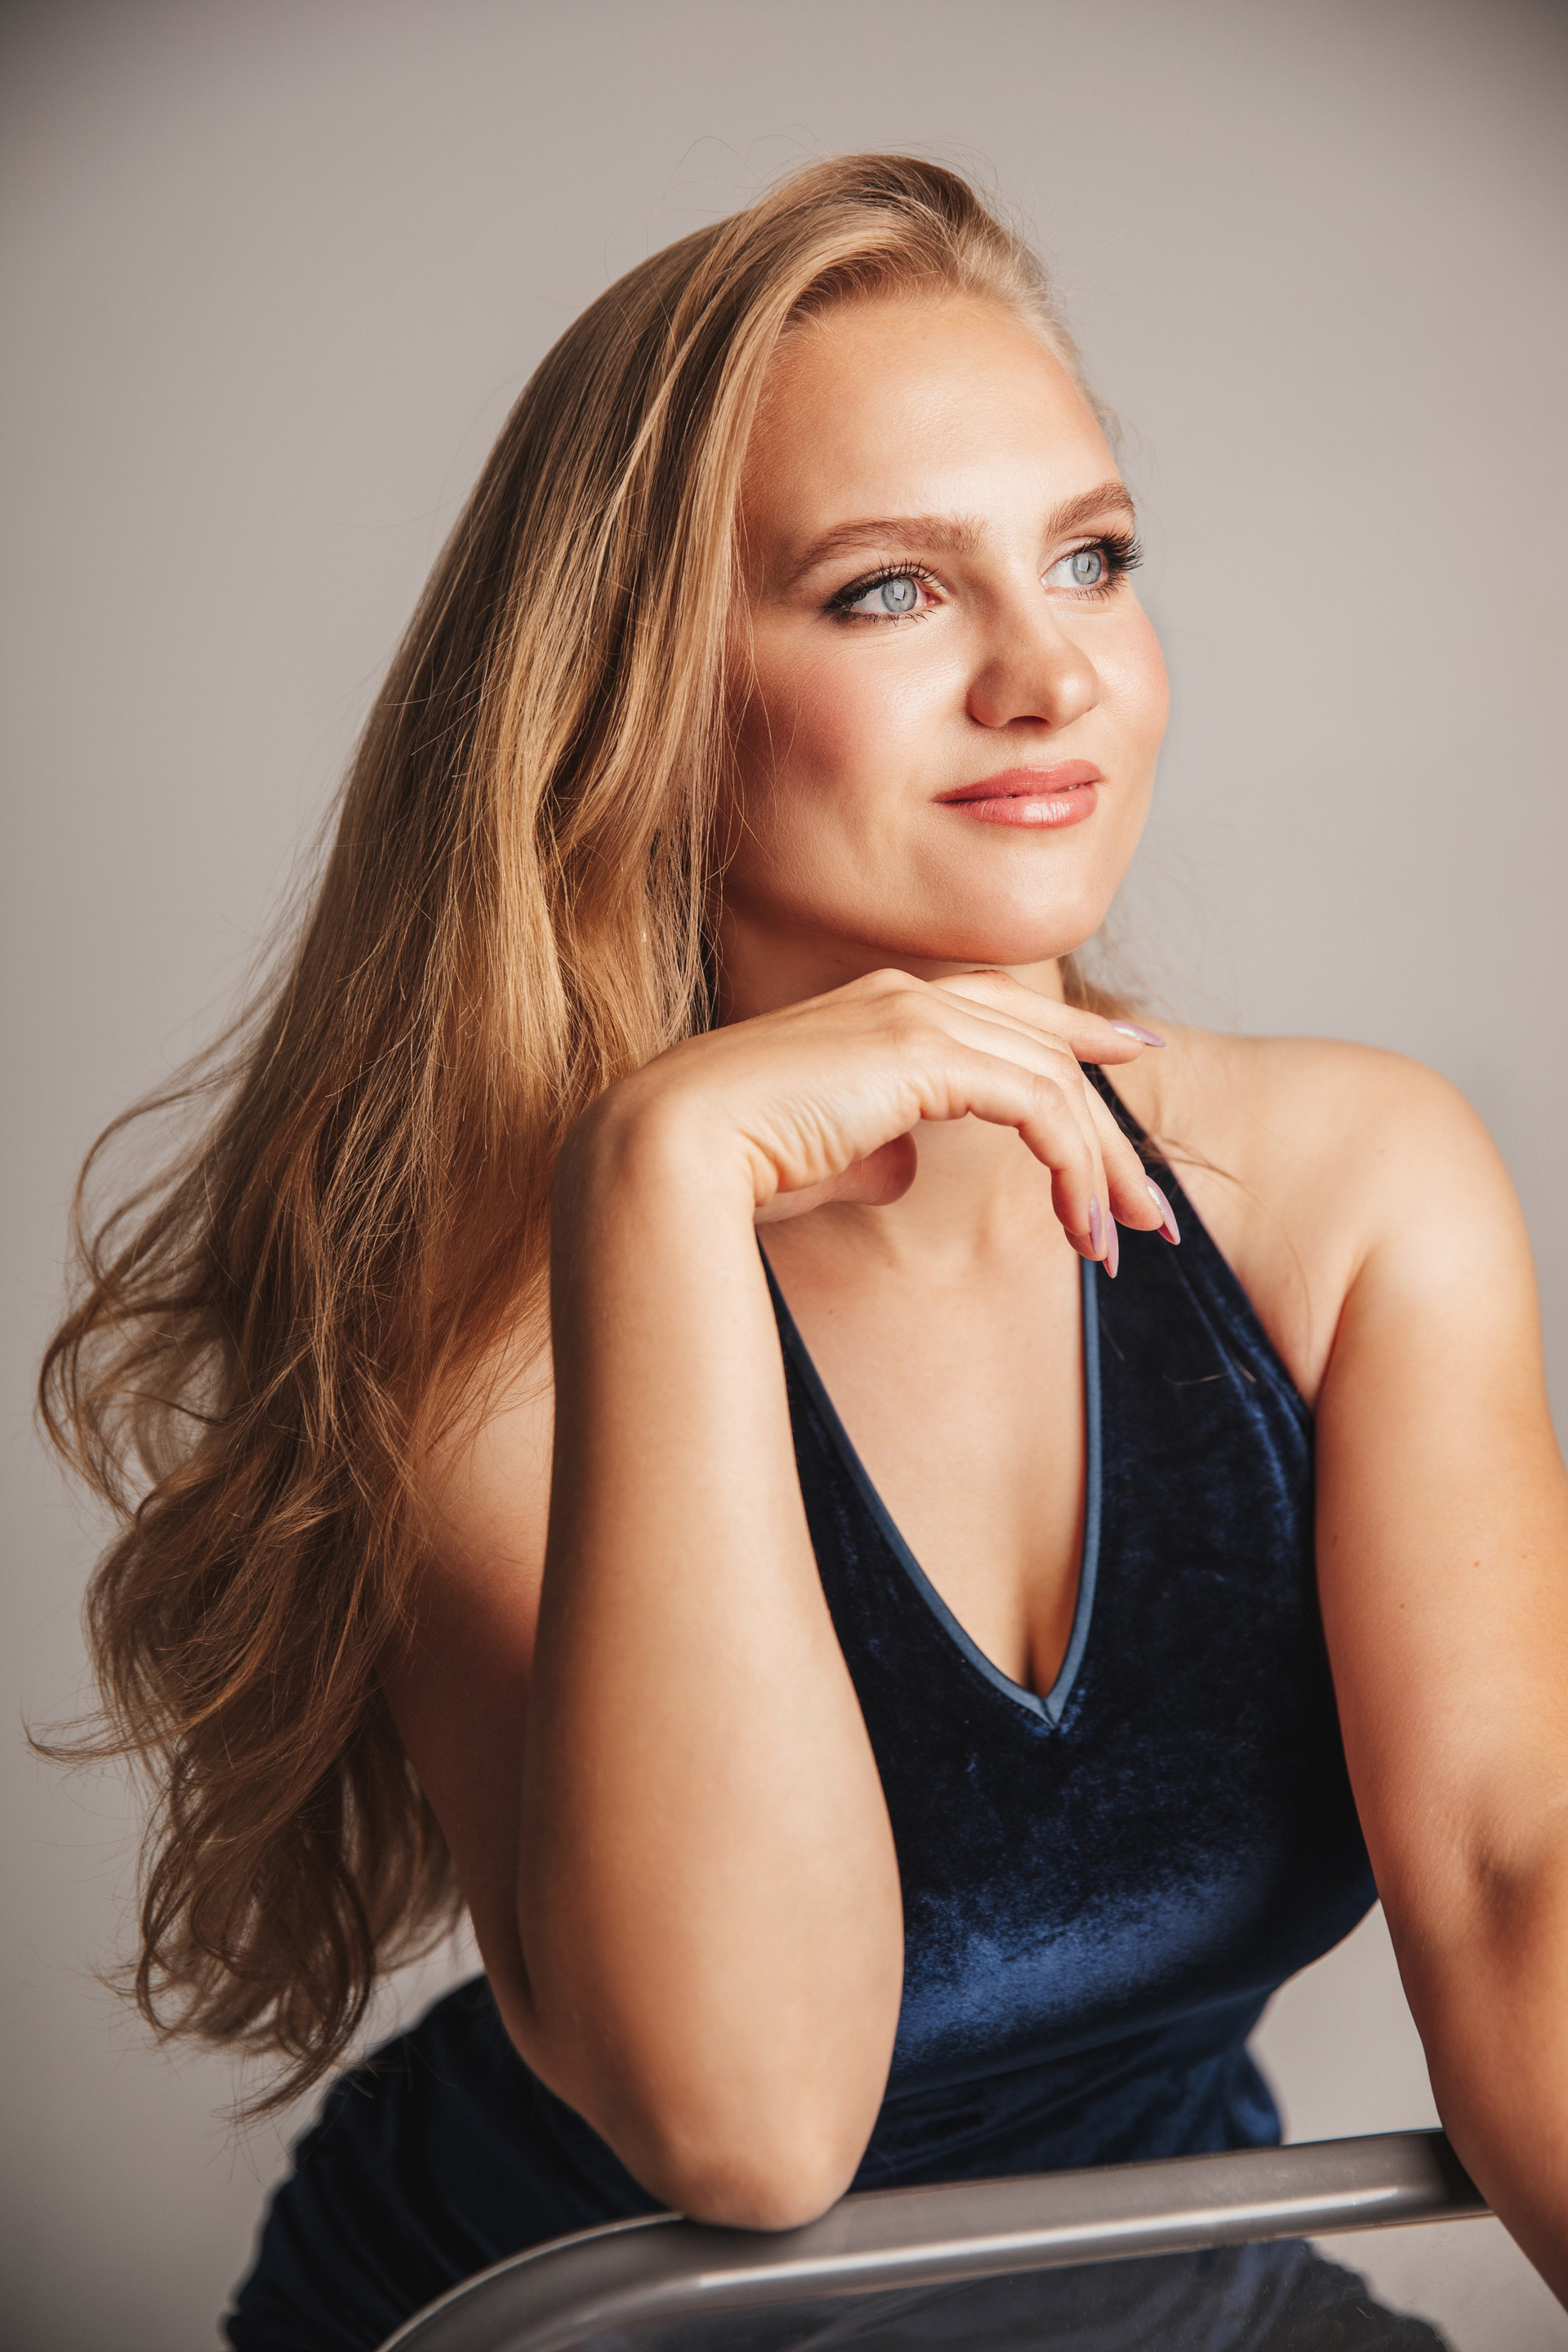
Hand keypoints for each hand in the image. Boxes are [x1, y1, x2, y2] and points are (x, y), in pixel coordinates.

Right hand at [599, 968, 1163, 1261]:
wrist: (672, 1150)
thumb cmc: (731, 1164)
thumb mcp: (824, 1155)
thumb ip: (874, 1149)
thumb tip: (907, 1168)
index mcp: (879, 1007)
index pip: (1004, 1011)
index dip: (1076, 1037)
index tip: (1133, 1062)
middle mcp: (905, 995)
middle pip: (1047, 1052)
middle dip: (1108, 1133)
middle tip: (1150, 1211)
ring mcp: (915, 1013)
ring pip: (1055, 1083)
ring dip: (1098, 1169)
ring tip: (1119, 1245)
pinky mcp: (926, 1051)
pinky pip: (1038, 1106)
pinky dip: (1072, 1167)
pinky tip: (1080, 1227)